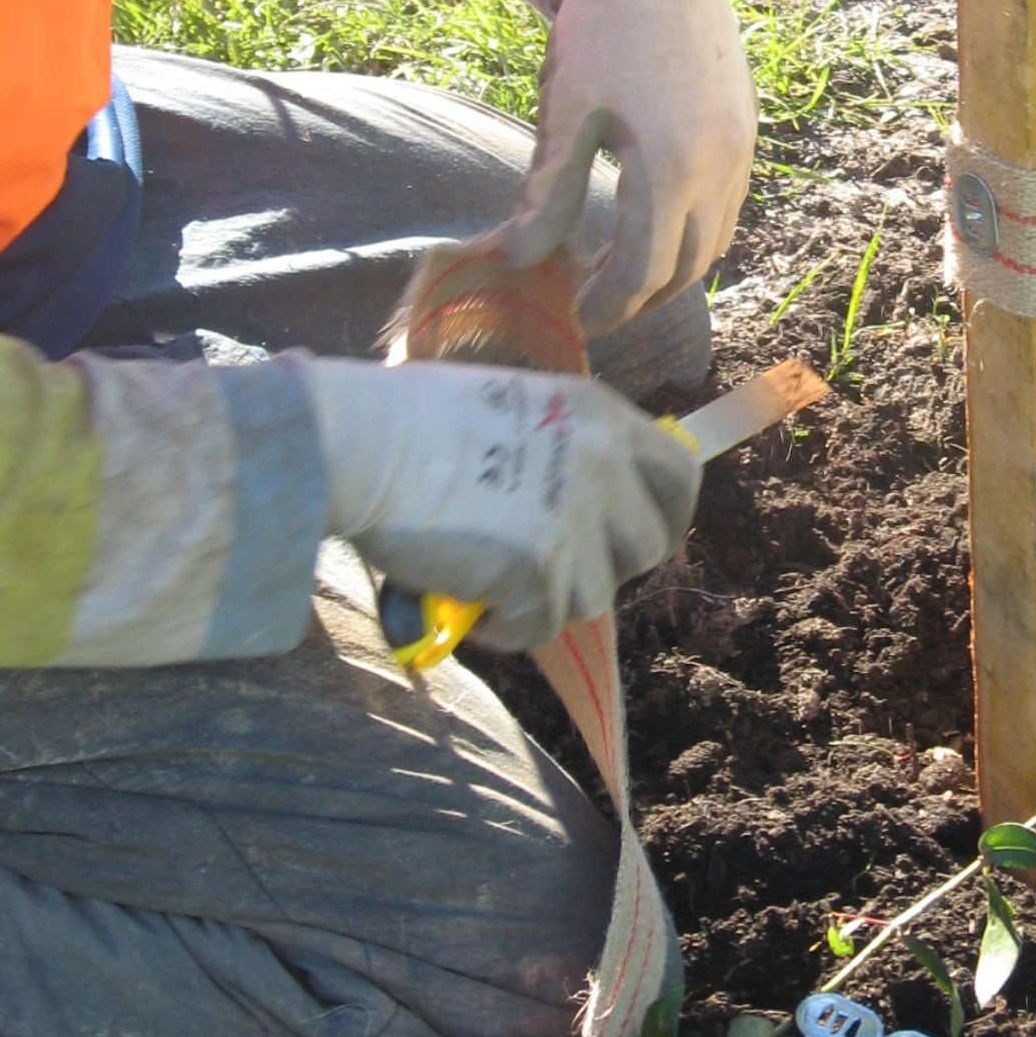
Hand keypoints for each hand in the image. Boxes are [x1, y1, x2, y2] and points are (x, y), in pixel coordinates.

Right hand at [302, 358, 699, 648]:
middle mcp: (602, 462)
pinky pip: (538, 628)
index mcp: (598, 414)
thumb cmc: (413, 423)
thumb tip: (600, 503)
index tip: (633, 537)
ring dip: (543, 597)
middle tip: (549, 568)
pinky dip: (501, 625)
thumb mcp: (517, 408)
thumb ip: (567, 448)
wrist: (355, 442)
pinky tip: (461, 595)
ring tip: (485, 571)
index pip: (680, 477)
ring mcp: (575, 518)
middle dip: (602, 566)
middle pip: (648, 547)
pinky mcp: (540, 571)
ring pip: (591, 596)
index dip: (663, 514)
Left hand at [502, 0, 755, 333]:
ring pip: (714, 241)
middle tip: (594, 300)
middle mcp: (720, 167)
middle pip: (686, 268)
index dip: (609, 304)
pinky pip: (728, 205)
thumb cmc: (601, 27)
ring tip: (621, 266)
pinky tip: (654, 216)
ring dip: (671, 268)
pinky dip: (693, 229)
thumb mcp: (565, 113)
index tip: (575, 317)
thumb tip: (519, 261)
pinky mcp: (746, 129)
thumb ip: (548, 195)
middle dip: (640, 296)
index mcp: (672, 168)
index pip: (644, 272)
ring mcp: (741, 149)